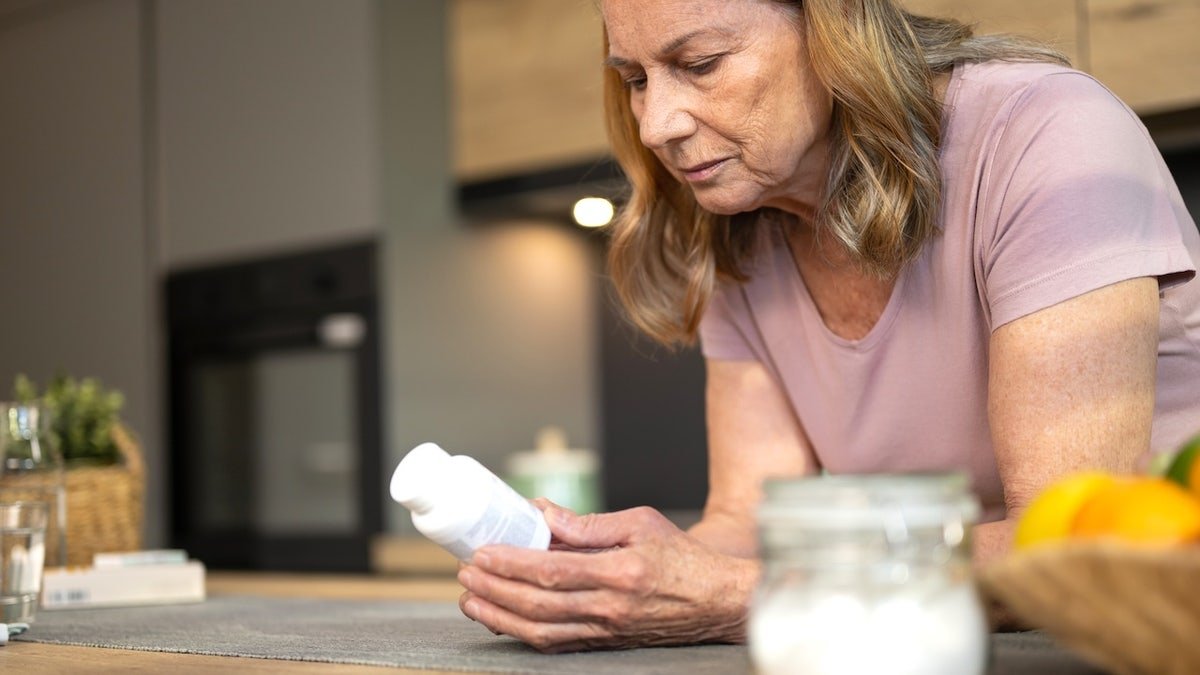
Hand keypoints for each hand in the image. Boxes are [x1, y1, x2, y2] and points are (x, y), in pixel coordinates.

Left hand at [457, 504, 759, 652]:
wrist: (717, 601)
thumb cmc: (682, 558)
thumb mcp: (640, 523)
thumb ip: (587, 523)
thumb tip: (541, 514)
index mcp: (620, 572)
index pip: (552, 571)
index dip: (511, 565)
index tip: (482, 554)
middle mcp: (610, 608)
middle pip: (538, 605)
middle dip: (494, 591)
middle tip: (465, 576)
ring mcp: (606, 631)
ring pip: (541, 632)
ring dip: (499, 617)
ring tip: (471, 601)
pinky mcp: (605, 643)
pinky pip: (557, 644)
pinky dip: (523, 634)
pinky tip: (502, 621)